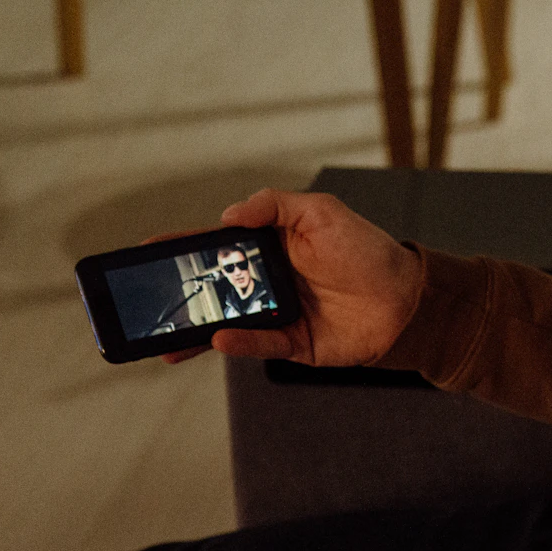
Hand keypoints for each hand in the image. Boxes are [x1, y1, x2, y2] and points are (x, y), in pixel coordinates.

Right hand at [159, 189, 421, 367]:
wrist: (407, 297)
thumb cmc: (368, 250)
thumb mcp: (321, 212)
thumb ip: (274, 206)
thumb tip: (227, 214)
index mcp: (270, 247)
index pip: (216, 246)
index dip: (181, 248)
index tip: (145, 251)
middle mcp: (269, 281)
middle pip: (213, 288)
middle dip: (178, 294)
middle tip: (144, 300)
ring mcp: (278, 314)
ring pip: (226, 323)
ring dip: (194, 331)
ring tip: (164, 339)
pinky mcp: (293, 343)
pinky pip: (258, 344)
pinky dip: (237, 343)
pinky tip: (218, 338)